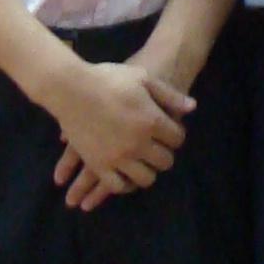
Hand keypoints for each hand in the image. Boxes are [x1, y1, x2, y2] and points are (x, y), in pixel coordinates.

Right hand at [39, 57, 191, 197]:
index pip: (178, 138)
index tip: (169, 131)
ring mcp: (118, 157)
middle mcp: (139, 144)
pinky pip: (117, 185)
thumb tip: (192, 108)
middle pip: (165, 161)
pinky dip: (124, 185)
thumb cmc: (108, 78)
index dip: (176, 135)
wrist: (71, 88)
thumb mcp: (142, 78)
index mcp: (152, 121)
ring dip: (148, 172)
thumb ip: (169, 95)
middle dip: (164, 155)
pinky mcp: (99, 165)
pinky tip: (125, 176)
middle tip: (157, 148)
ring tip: (143, 163)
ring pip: (145, 178)